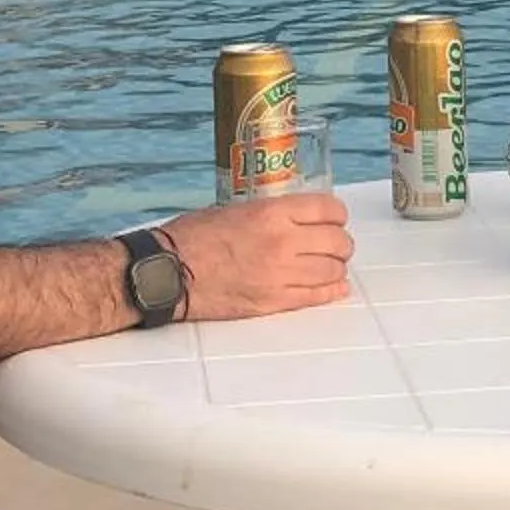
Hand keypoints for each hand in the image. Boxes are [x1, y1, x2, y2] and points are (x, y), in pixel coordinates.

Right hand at [154, 192, 354, 320]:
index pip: (329, 210)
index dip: (337, 214)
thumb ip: (269, 213)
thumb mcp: (234, 208)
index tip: (334, 218)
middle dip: (339, 243)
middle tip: (334, 244)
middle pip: (338, 242)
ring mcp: (281, 275)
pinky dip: (331, 291)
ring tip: (330, 265)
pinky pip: (317, 296)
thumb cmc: (192, 236)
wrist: (170, 272)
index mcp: (272, 213)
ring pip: (333, 271)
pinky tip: (334, 287)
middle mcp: (283, 242)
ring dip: (336, 267)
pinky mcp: (274, 301)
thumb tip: (293, 217)